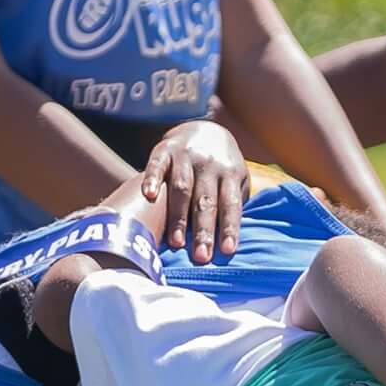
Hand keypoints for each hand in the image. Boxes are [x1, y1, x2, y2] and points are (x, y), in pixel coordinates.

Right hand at [140, 120, 250, 263]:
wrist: (205, 128)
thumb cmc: (222, 169)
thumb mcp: (236, 180)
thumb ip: (234, 205)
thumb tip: (233, 242)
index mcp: (230, 174)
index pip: (231, 204)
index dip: (229, 227)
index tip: (227, 251)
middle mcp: (209, 164)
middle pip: (206, 201)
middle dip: (203, 230)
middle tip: (201, 257)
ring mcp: (187, 156)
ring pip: (182, 188)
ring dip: (178, 216)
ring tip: (175, 243)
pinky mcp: (164, 149)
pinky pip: (157, 165)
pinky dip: (152, 179)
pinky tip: (148, 196)